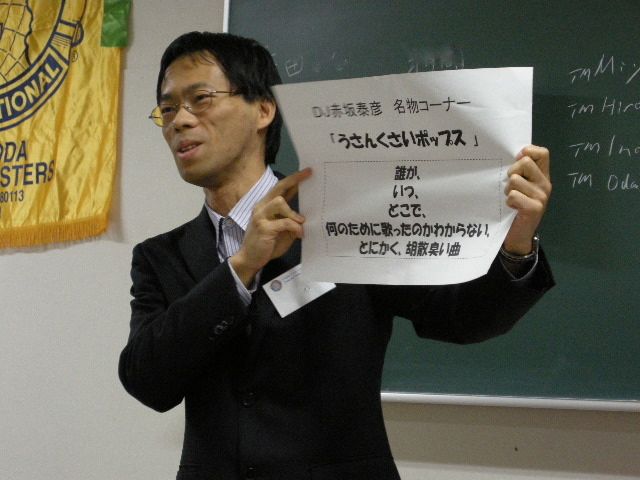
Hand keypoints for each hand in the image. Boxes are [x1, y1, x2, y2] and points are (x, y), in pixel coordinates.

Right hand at [230, 168, 311, 285]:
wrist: (250, 260)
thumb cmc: (266, 245)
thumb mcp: (283, 232)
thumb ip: (291, 221)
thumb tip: (305, 215)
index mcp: (266, 206)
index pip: (280, 189)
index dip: (293, 179)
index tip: (307, 172)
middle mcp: (261, 207)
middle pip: (279, 188)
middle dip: (294, 179)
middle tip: (309, 174)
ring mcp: (261, 216)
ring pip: (280, 202)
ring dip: (293, 213)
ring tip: (300, 223)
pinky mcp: (264, 227)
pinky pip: (285, 222)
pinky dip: (295, 227)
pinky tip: (300, 234)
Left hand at [503, 145, 551, 254]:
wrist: (519, 235)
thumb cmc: (516, 208)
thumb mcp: (520, 187)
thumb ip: (520, 172)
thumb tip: (514, 156)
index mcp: (543, 176)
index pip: (542, 153)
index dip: (527, 152)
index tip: (516, 162)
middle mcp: (545, 184)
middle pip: (525, 162)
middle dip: (512, 171)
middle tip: (510, 186)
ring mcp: (541, 197)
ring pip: (515, 179)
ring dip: (507, 189)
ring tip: (510, 199)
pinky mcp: (535, 208)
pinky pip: (513, 195)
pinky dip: (508, 201)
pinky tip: (512, 208)